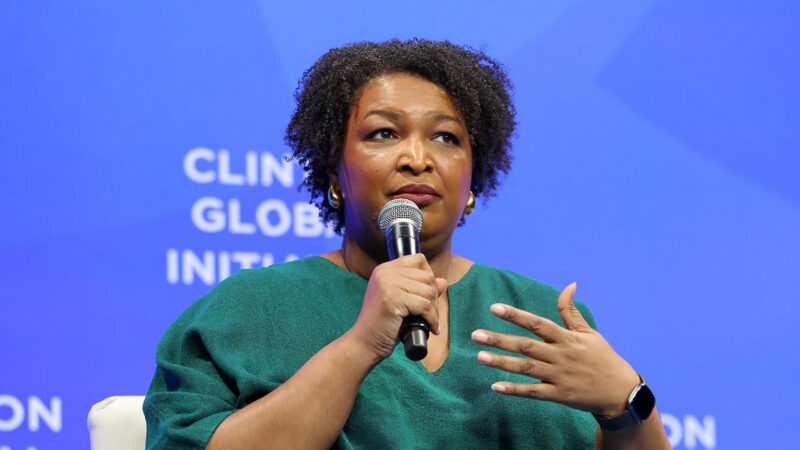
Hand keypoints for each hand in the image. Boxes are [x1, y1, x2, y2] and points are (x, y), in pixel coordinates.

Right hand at [350, 253, 446, 360]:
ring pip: (429, 291)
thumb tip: (443, 281)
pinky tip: (430, 328)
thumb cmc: (383, 325)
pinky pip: (425, 306)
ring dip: (434, 310)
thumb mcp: (402, 302)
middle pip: (427, 276)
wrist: (364, 343)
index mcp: (384, 269)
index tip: (427, 295)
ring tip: (429, 322)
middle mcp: (385, 272)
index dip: (428, 277)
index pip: (418, 260)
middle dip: (434, 297)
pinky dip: (432, 320)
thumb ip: (420, 289)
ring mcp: (388, 284)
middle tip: (430, 314)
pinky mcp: (393, 299)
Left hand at [471, 283, 638, 416]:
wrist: (620, 391)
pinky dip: (515, 390)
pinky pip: (533, 392)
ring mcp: (559, 376)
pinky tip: (495, 386)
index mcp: (566, 338)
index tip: (494, 308)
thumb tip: (569, 285)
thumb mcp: (588, 333)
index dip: (515, 315)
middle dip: (500, 340)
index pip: (537, 323)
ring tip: (479, 357)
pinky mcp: (559, 395)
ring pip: (526, 368)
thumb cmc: (602, 358)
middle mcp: (560, 356)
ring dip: (502, 363)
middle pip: (526, 346)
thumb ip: (571, 311)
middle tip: (475, 335)